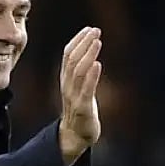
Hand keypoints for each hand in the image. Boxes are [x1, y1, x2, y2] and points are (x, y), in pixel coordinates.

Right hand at [58, 27, 102, 164]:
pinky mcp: (82, 108)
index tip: (89, 29)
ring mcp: (73, 97)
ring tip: (97, 42)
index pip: (68, 54)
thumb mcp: (79, 87)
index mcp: (66, 79)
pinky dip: (91, 76)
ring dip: (88, 55)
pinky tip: (98, 65)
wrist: (74, 136)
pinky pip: (85, 90)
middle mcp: (67, 86)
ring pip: (78, 71)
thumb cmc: (80, 110)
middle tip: (95, 30)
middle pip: (72, 59)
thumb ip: (81, 71)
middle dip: (84, 43)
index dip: (78, 40)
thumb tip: (90, 52)